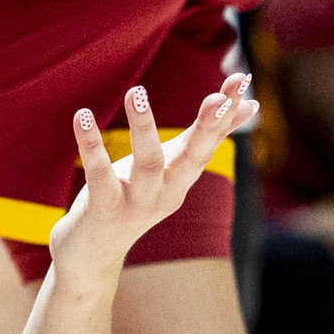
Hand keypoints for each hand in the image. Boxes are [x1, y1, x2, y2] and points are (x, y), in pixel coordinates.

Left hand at [43, 76, 254, 276]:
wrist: (93, 255)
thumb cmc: (133, 200)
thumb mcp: (172, 167)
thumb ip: (204, 137)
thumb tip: (251, 105)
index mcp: (183, 179)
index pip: (210, 141)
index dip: (226, 112)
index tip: (242, 78)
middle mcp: (166, 193)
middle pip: (193, 158)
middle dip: (207, 128)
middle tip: (216, 96)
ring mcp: (137, 204)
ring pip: (147, 164)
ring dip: (143, 126)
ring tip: (136, 91)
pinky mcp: (104, 210)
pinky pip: (99, 175)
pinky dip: (91, 146)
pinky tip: (82, 116)